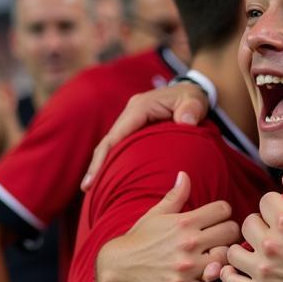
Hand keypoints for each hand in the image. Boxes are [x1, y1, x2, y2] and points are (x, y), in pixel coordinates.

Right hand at [82, 82, 209, 189]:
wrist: (194, 92)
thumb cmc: (193, 98)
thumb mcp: (195, 100)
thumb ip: (191, 109)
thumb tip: (185, 121)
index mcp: (140, 107)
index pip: (116, 135)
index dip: (104, 156)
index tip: (94, 177)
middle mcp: (131, 113)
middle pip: (108, 141)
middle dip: (97, 164)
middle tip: (87, 188)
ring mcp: (131, 120)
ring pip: (112, 144)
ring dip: (102, 164)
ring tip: (92, 188)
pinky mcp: (135, 127)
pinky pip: (121, 145)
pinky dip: (113, 160)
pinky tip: (108, 178)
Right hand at [96, 172, 235, 281]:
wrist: (116, 271)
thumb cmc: (139, 240)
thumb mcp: (155, 215)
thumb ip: (175, 196)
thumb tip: (184, 175)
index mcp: (184, 222)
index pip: (224, 209)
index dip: (221, 212)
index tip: (215, 219)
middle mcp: (188, 244)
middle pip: (231, 232)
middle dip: (227, 233)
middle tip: (219, 239)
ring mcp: (186, 270)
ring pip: (226, 259)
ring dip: (223, 257)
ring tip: (214, 257)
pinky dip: (208, 280)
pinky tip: (201, 276)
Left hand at [219, 172, 282, 281]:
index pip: (265, 200)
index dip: (277, 202)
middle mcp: (271, 244)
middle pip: (248, 223)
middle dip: (261, 222)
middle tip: (275, 230)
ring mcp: (265, 271)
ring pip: (234, 251)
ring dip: (245, 246)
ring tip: (259, 249)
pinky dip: (230, 274)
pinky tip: (239, 269)